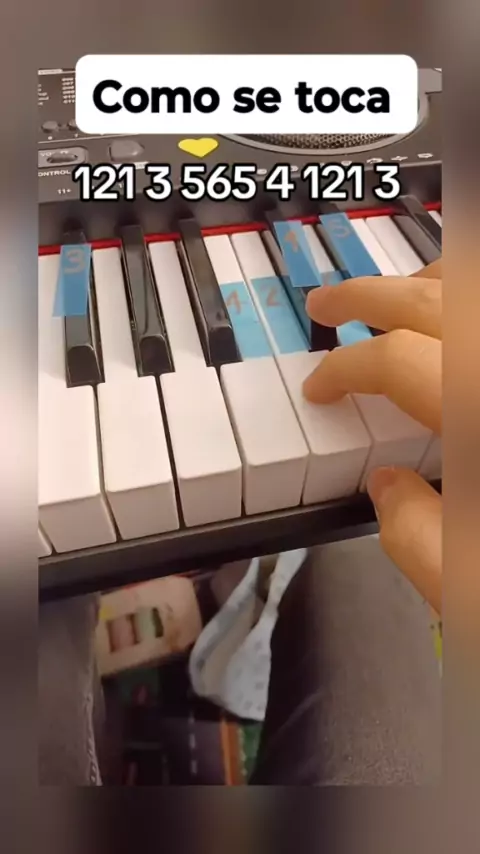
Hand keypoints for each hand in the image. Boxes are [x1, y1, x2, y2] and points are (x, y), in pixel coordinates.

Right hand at [303, 260, 441, 613]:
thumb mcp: (469, 589)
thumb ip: (414, 537)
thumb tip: (386, 487)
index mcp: (474, 413)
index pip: (394, 359)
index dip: (343, 369)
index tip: (318, 389)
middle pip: (431, 300)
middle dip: (366, 293)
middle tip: (323, 300)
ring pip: (473, 285)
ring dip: (426, 280)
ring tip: (391, 292)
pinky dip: (463, 297)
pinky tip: (450, 311)